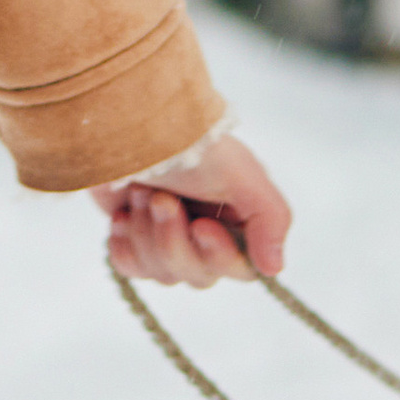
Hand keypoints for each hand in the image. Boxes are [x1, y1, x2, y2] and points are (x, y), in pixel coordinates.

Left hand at [95, 132, 291, 288]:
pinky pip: (131, 269)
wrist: (126, 124)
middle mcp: (205, 235)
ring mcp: (167, 239)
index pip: (241, 269)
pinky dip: (124, 245)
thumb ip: (270, 217)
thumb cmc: (188, 140)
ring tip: (140, 192)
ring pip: (163, 274)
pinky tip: (122, 216)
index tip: (200, 226)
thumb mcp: (241, 171)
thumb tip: (276, 268)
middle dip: (173, 237)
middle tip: (161, 198)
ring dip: (147, 231)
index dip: (219, 255)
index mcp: (238, 220)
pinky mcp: (132, 239)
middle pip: (198, 276)